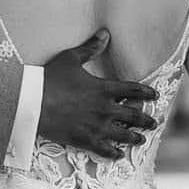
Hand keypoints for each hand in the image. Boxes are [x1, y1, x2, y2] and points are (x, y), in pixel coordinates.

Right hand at [40, 31, 156, 159]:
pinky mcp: (85, 140)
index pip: (133, 90)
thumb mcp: (71, 59)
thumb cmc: (50, 79)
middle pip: (134, 116)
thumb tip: (105, 33)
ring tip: (142, 140)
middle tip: (154, 123)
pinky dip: (114, 154)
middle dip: (146, 120)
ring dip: (135, 138)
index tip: (154, 96)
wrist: (33, 103)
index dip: (146, 93)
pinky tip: (119, 155)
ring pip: (124, 135)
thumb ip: (91, 48)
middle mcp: (105, 109)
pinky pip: (105, 150)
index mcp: (104, 89)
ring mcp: (97, 126)